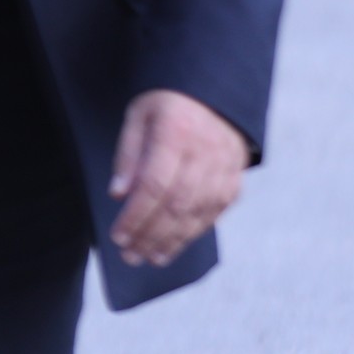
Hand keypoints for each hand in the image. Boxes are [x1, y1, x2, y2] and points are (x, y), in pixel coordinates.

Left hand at [108, 88, 249, 267]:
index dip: (136, 215)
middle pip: (176, 205)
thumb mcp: (139, 115)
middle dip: (151, 235)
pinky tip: (174, 245)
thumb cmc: (168, 105)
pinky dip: (193, 233)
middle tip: (130, 255)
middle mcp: (205, 153)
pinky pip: (214, 214)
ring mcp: (224, 169)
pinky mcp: (234, 181)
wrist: (216, 95)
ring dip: (172, 241)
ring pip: (197, 214)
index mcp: (176, 132)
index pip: (154, 185)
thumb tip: (118, 195)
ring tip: (149, 257)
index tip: (118, 235)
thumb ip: (128, 153)